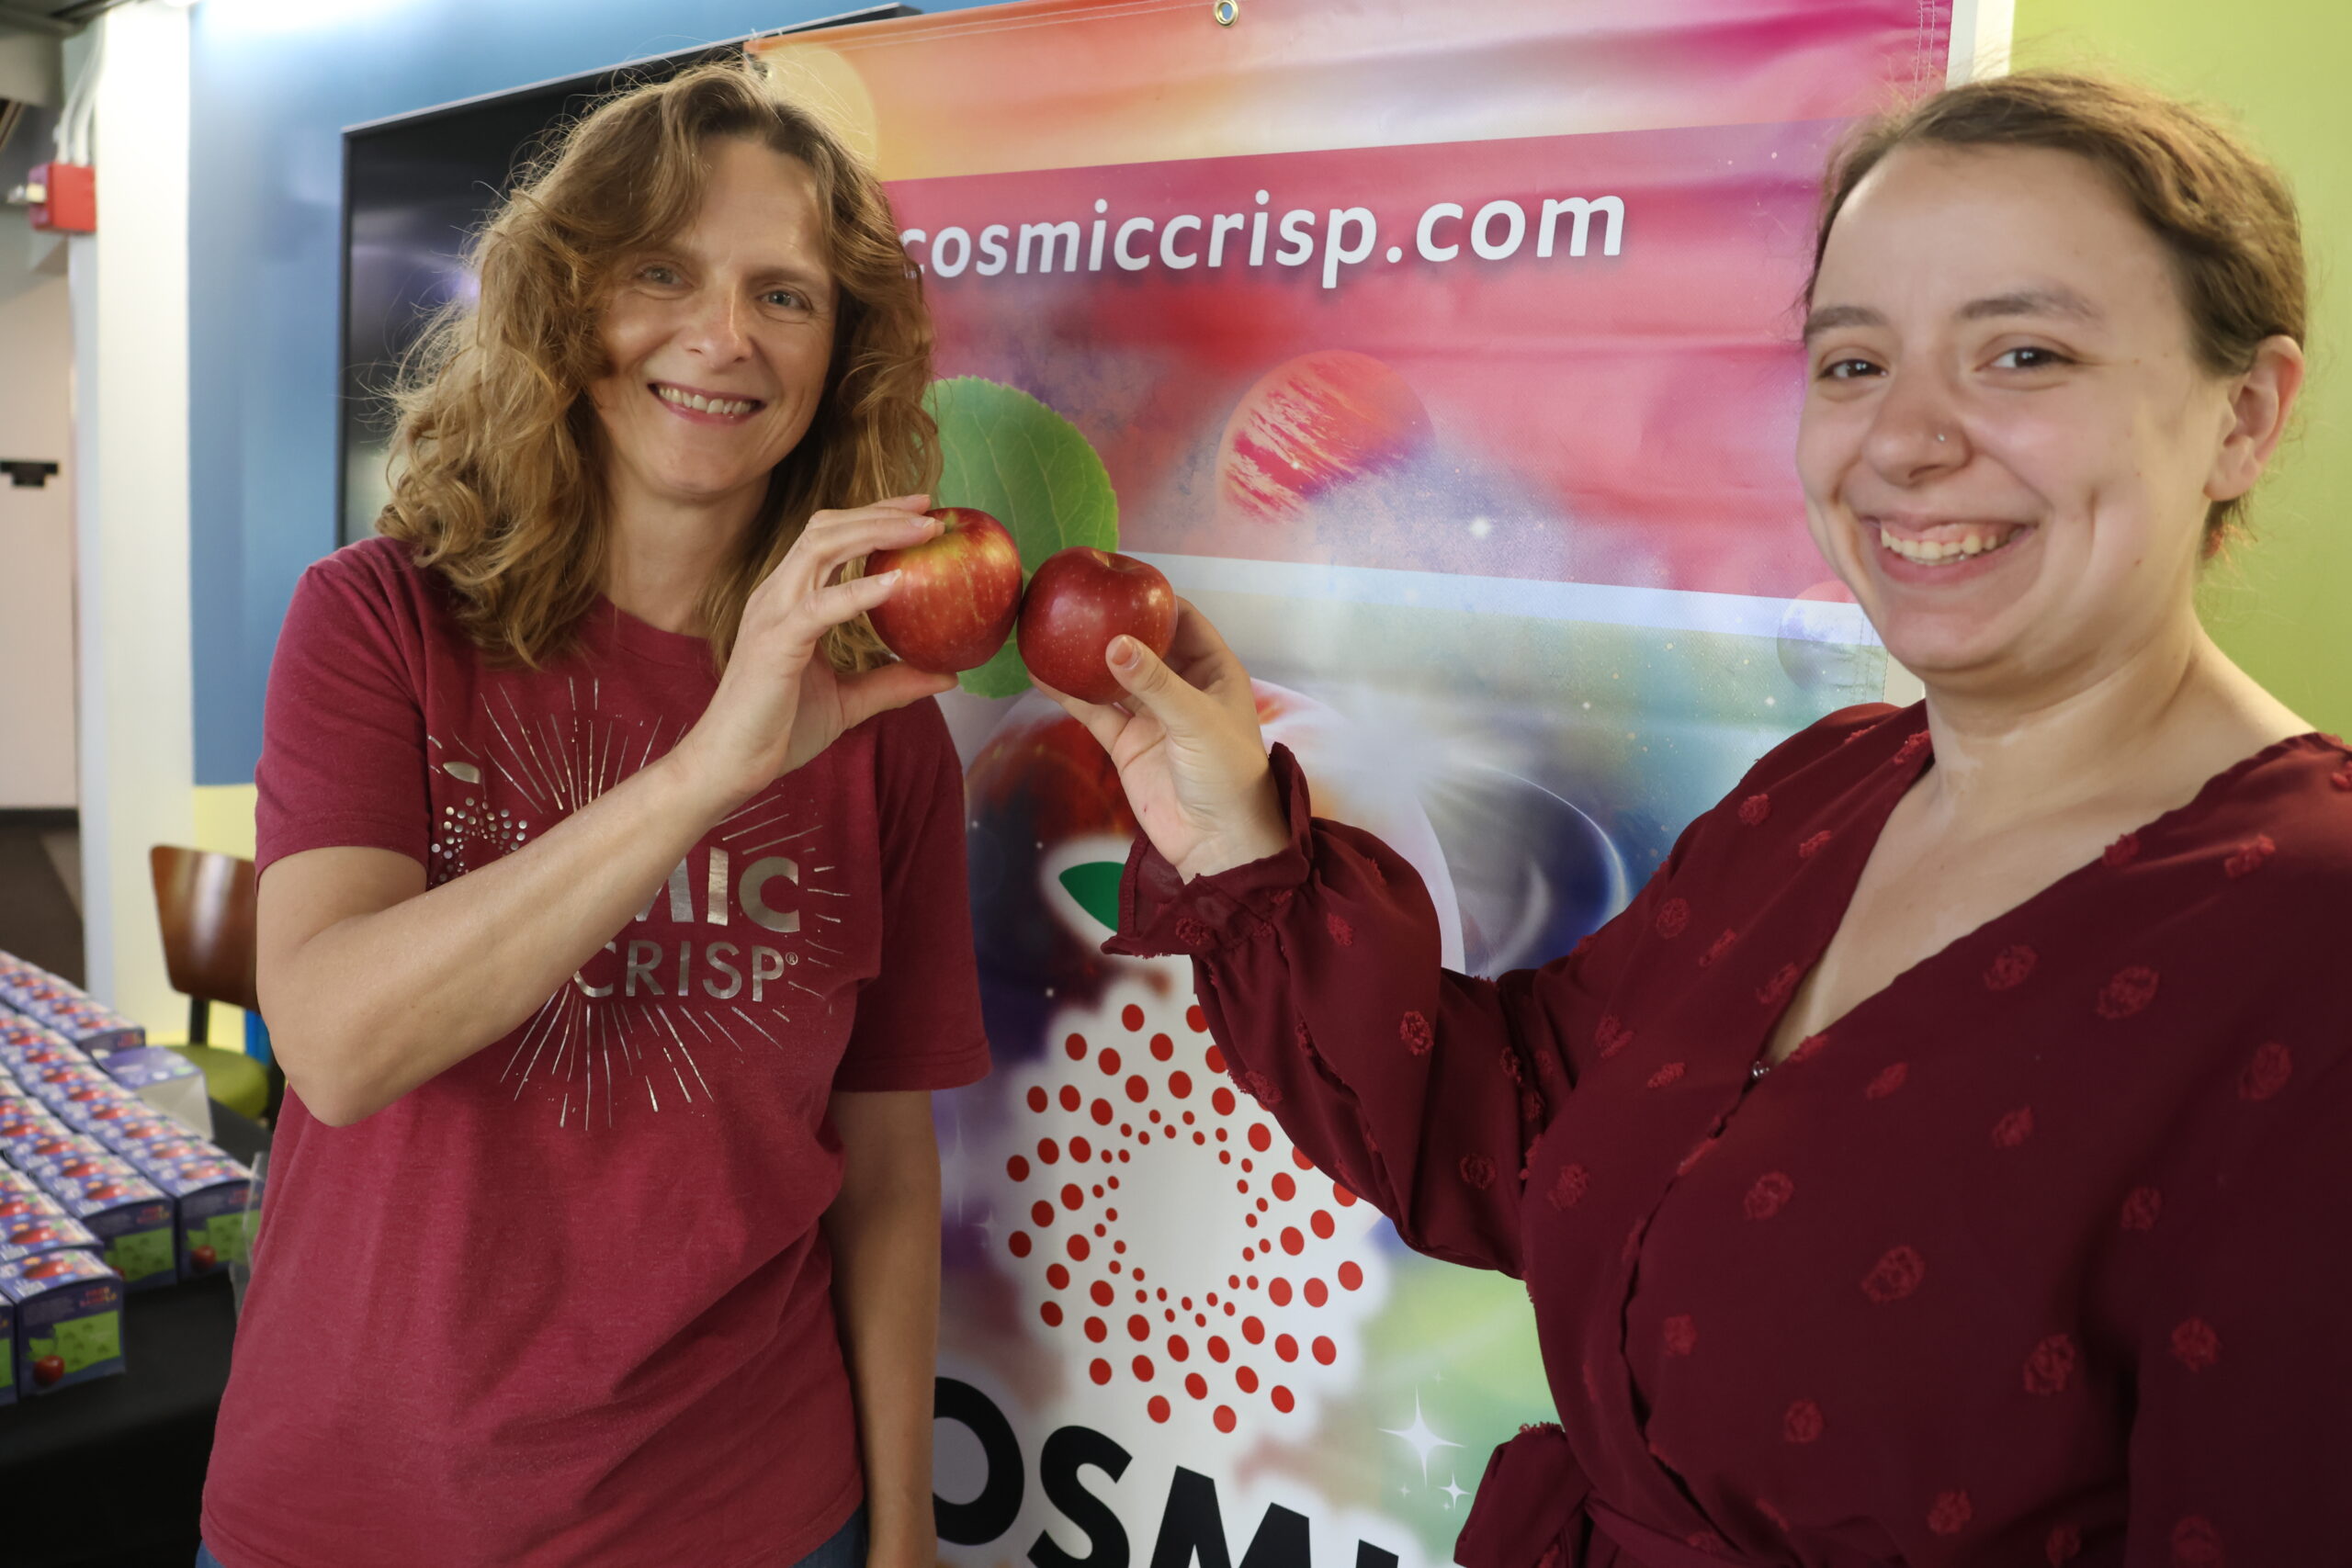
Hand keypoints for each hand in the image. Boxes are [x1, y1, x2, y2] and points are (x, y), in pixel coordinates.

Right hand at [673, 496, 956, 809]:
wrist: (732, 765)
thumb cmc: (779, 730)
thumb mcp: (849, 701)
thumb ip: (892, 682)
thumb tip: (947, 676)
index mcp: (789, 600)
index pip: (830, 537)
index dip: (873, 516)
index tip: (920, 509)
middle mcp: (777, 595)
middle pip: (827, 528)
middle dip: (880, 512)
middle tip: (929, 509)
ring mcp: (772, 614)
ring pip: (821, 548)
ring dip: (875, 533)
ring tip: (922, 532)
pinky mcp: (775, 643)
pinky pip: (819, 607)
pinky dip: (858, 591)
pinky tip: (895, 584)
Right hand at [1042, 600, 1287, 880]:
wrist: (1218, 843)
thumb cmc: (1227, 776)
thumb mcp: (1194, 720)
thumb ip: (1154, 683)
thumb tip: (1113, 644)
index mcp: (1214, 671)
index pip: (1183, 620)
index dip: (1155, 599)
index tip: (1119, 577)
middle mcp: (1181, 687)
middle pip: (1142, 644)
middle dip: (1111, 623)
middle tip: (1075, 598)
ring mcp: (1151, 715)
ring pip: (1112, 676)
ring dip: (1084, 658)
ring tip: (1049, 629)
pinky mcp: (1127, 744)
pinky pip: (1094, 711)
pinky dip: (1068, 694)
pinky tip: (1040, 675)